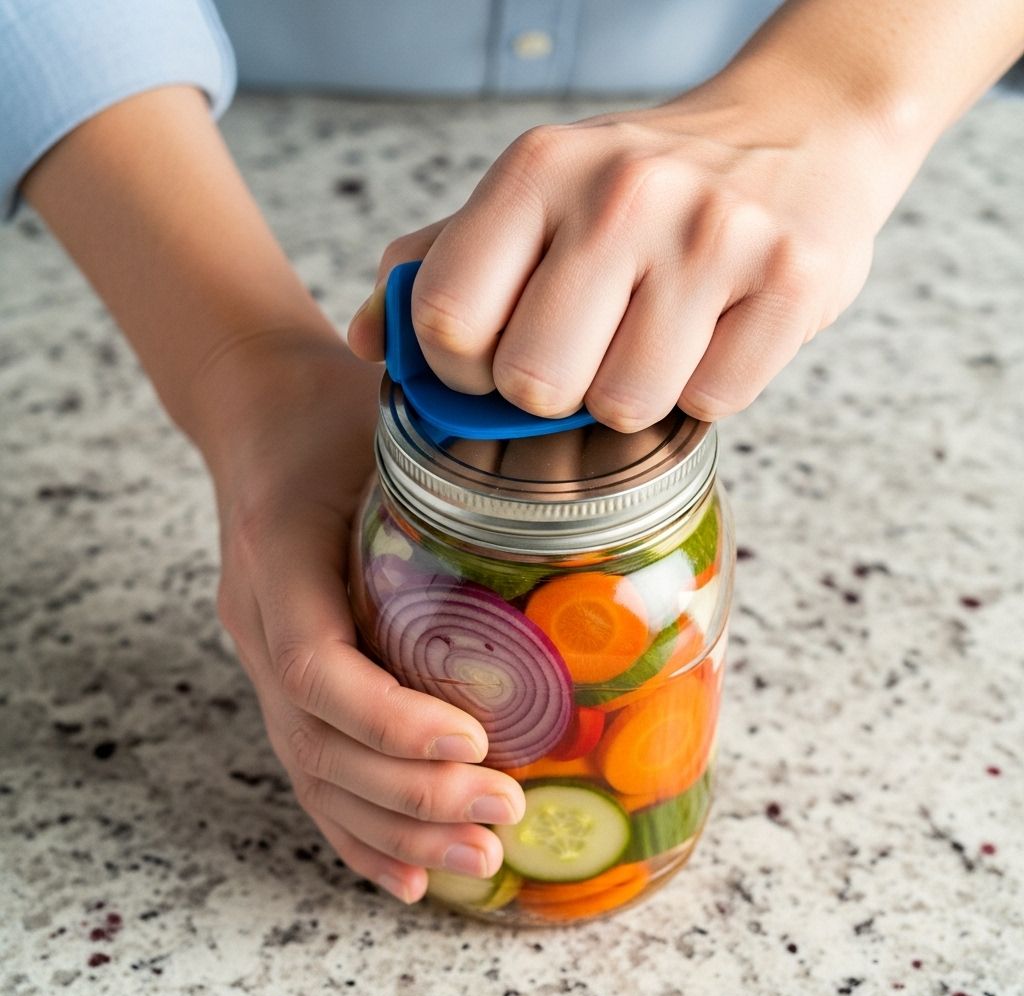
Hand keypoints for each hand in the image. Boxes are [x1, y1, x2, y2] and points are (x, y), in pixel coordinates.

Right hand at [195, 332, 524, 902]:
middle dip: (413, 795)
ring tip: (477, 858)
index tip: (476, 745)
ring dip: (394, 828)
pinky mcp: (281, 670)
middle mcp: (259, 618)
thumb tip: (567, 502)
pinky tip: (406, 873)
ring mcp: (260, 652)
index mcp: (279, 553)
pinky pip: (309, 765)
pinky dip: (356, 828)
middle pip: (319, 741)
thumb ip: (451, 468)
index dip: (392, 720)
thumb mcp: (384, 421)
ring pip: (313, 770)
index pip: (319, 664)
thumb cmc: (330, 410)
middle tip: (505, 813)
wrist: (256, 408)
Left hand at [348, 71, 910, 427]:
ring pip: (625, 405)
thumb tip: (368, 339)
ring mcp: (714, 235)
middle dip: (553, 390)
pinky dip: (707, 389)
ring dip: (634, 392)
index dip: (460, 369)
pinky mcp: (793, 281)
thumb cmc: (646, 187)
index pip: (445, 320)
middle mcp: (623, 194)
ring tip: (658, 334)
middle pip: (534, 381)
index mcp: (537, 170)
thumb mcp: (534, 196)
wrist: (800, 129)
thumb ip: (440, 264)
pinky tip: (716, 334)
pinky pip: (713, 403)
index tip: (494, 360)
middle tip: (587, 350)